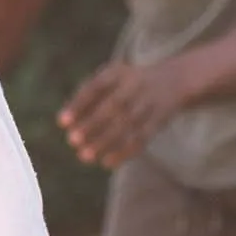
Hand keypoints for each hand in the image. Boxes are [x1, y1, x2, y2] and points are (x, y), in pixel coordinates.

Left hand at [58, 60, 186, 168]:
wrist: (173, 80)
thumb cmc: (127, 83)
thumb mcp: (110, 79)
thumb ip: (88, 97)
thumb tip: (64, 122)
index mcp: (118, 72)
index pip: (96, 86)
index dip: (79, 104)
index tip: (62, 121)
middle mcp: (135, 85)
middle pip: (114, 106)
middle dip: (92, 124)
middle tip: (72, 140)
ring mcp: (149, 103)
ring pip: (128, 124)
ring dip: (105, 142)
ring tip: (85, 156)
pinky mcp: (158, 121)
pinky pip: (142, 137)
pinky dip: (125, 152)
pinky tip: (107, 163)